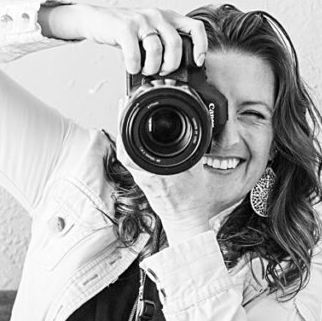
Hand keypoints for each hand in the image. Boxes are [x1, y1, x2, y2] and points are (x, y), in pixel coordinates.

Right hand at [73, 4, 208, 74]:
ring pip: (157, 49)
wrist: (96, 19)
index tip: (197, 61)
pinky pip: (135, 53)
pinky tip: (132, 66)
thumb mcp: (150, 31)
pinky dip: (134, 65)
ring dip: (152, 67)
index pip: (195, 27)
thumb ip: (164, 43)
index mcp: (168, 17)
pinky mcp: (125, 27)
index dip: (200, 46)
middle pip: (176, 44)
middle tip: (162, 71)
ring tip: (145, 69)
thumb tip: (176, 69)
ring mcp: (141, 20)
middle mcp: (157, 15)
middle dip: (171, 64)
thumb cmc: (125, 30)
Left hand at [115, 95, 212, 244]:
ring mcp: (140, 176)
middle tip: (124, 101)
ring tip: (127, 113)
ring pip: (126, 149)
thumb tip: (196, 131)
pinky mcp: (141, 179)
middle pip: (125, 142)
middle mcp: (142, 172)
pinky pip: (131, 157)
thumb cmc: (193, 199)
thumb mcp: (197, 168)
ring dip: (126, 130)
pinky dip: (131, 142)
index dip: (127, 119)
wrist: (186, 219)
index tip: (126, 103)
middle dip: (124, 120)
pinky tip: (135, 133)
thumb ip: (193, 149)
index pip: (132, 140)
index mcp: (154, 169)